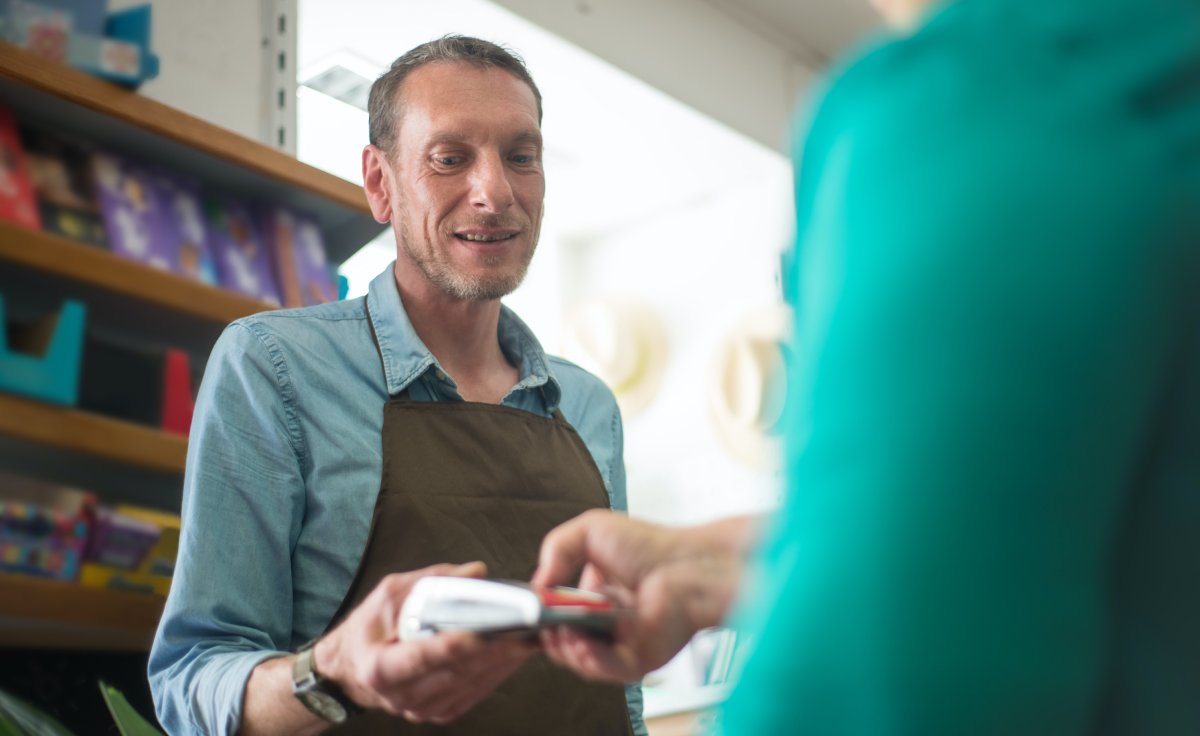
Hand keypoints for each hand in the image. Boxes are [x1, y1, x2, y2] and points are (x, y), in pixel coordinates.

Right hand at [315, 562, 533, 723]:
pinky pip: (474, 692)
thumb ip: (433, 581)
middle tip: (526, 627)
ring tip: (531, 636)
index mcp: (379, 667)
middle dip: (494, 648)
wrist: (352, 668)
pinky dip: (498, 671)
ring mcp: (420, 708)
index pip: (420, 657)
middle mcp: (400, 695)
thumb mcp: (390, 594)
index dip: (452, 645)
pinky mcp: (439, 711)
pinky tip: (516, 653)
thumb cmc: (370, 628)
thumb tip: (476, 572)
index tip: (482, 632)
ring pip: (471, 683)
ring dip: (504, 660)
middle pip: (455, 670)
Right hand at [532, 510, 748, 682]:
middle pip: (566, 643)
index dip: (543, 617)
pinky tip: (584, 645)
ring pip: (583, 662)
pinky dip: (592, 661)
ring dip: (567, 650)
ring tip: (563, 632)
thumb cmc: (651, 546)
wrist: (688, 564)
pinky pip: (609, 670)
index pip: (559, 616)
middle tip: (546, 623)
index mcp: (595, 597)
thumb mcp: (591, 530)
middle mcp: (607, 623)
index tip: (532, 611)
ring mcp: (622, 644)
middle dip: (551, 636)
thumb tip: (537, 583)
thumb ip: (556, 547)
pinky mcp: (639, 659)